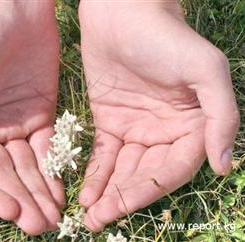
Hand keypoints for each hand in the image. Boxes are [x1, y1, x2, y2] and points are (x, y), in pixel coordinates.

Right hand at [0, 1, 62, 234]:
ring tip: (50, 219)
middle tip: (38, 226)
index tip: (9, 212)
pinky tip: (58, 193)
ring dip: (37, 195)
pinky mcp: (40, 117)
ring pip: (25, 169)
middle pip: (0, 177)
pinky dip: (51, 173)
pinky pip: (45, 151)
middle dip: (19, 202)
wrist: (12, 9)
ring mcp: (12, 126)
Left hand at [78, 1, 238, 230]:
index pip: (172, 170)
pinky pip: (103, 155)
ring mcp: (135, 129)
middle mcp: (164, 133)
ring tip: (89, 215)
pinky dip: (95, 174)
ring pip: (122, 170)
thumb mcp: (206, 71)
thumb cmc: (167, 38)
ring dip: (106, 193)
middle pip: (144, 175)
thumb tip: (223, 166)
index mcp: (191, 127)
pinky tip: (85, 193)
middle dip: (121, 199)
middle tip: (97, 221)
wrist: (122, 14)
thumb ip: (221, 117)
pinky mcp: (109, 122)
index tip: (121, 207)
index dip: (148, 191)